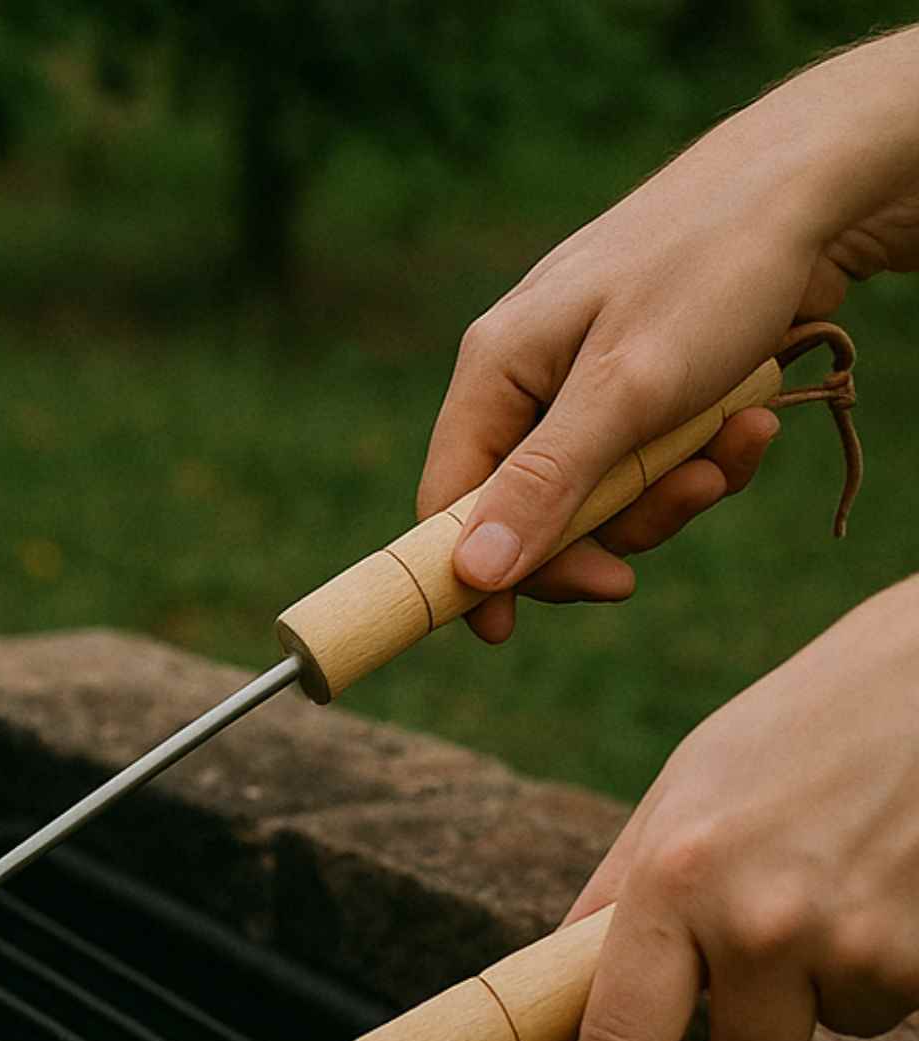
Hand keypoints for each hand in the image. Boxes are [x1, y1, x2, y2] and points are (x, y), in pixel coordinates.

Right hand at [419, 26, 918, 643]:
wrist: (820, 181)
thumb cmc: (713, 268)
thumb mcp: (627, 391)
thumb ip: (545, 484)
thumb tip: (473, 575)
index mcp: (495, 370)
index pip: (447, 500)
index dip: (471, 572)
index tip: (504, 632)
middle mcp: (527, 376)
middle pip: (530, 510)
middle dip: (603, 531)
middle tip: (659, 545)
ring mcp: (585, 379)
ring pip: (600, 491)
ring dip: (671, 492)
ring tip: (736, 448)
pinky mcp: (643, 380)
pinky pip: (650, 458)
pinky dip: (701, 456)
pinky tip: (753, 420)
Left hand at [568, 575, 918, 1040]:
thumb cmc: (808, 724)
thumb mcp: (689, 788)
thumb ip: (625, 894)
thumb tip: (564, 984)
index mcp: (675, 879)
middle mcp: (761, 923)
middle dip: (757, 1015)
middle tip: (780, 929)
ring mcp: (859, 946)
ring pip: (835, 1026)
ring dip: (839, 975)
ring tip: (853, 874)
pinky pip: (903, 999)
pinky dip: (903, 954)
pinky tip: (904, 877)